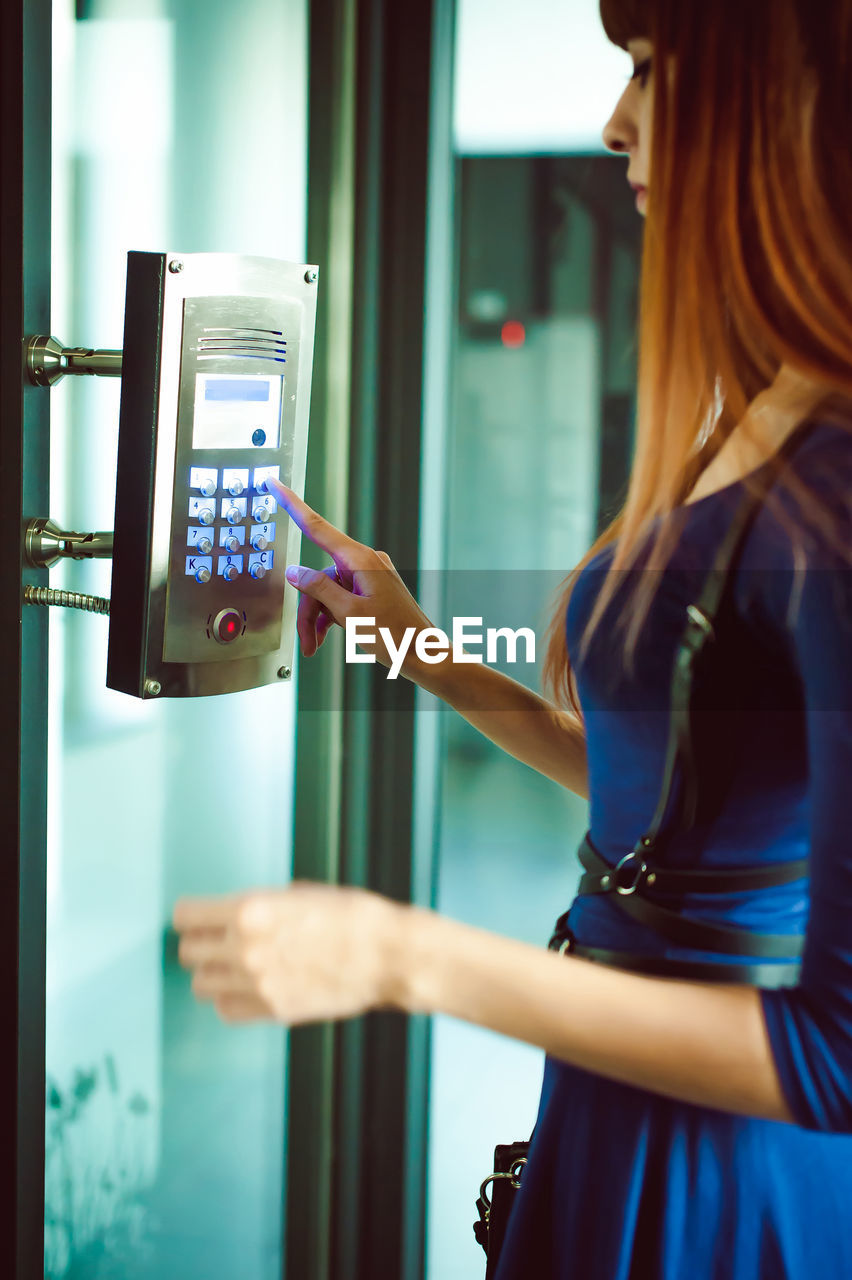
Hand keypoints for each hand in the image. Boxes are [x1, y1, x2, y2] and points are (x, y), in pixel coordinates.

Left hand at [173, 882, 408, 1024]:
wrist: (387, 956)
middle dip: (200, 943)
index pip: (186, 916)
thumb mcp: (300, 893)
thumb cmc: (353, 918)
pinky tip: (248, 986)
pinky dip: (231, 999)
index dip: (190, 915)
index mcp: (250, 911)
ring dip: (213, 973)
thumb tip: (238, 915)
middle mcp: (245, 948)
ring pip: (201, 984)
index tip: (193, 917)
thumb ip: (261, 906)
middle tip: (214, 939)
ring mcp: (257, 983)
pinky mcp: (271, 1010)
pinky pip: (226, 1010)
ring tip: (232, 965)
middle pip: (188, 952)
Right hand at [266, 475, 434, 675]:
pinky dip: (330, 618)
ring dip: (318, 619)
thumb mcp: (350, 614)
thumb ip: (319, 589)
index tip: (275, 483)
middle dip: (309, 609)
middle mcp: (364, 563)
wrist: (423, 655)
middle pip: (318, 577)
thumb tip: (296, 572)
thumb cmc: (397, 636)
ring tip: (316, 645)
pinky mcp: (371, 591)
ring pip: (326, 591)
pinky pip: (340, 597)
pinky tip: (326, 638)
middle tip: (308, 640)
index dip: (292, 504)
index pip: (317, 527)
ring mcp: (368, 577)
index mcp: (361, 561)